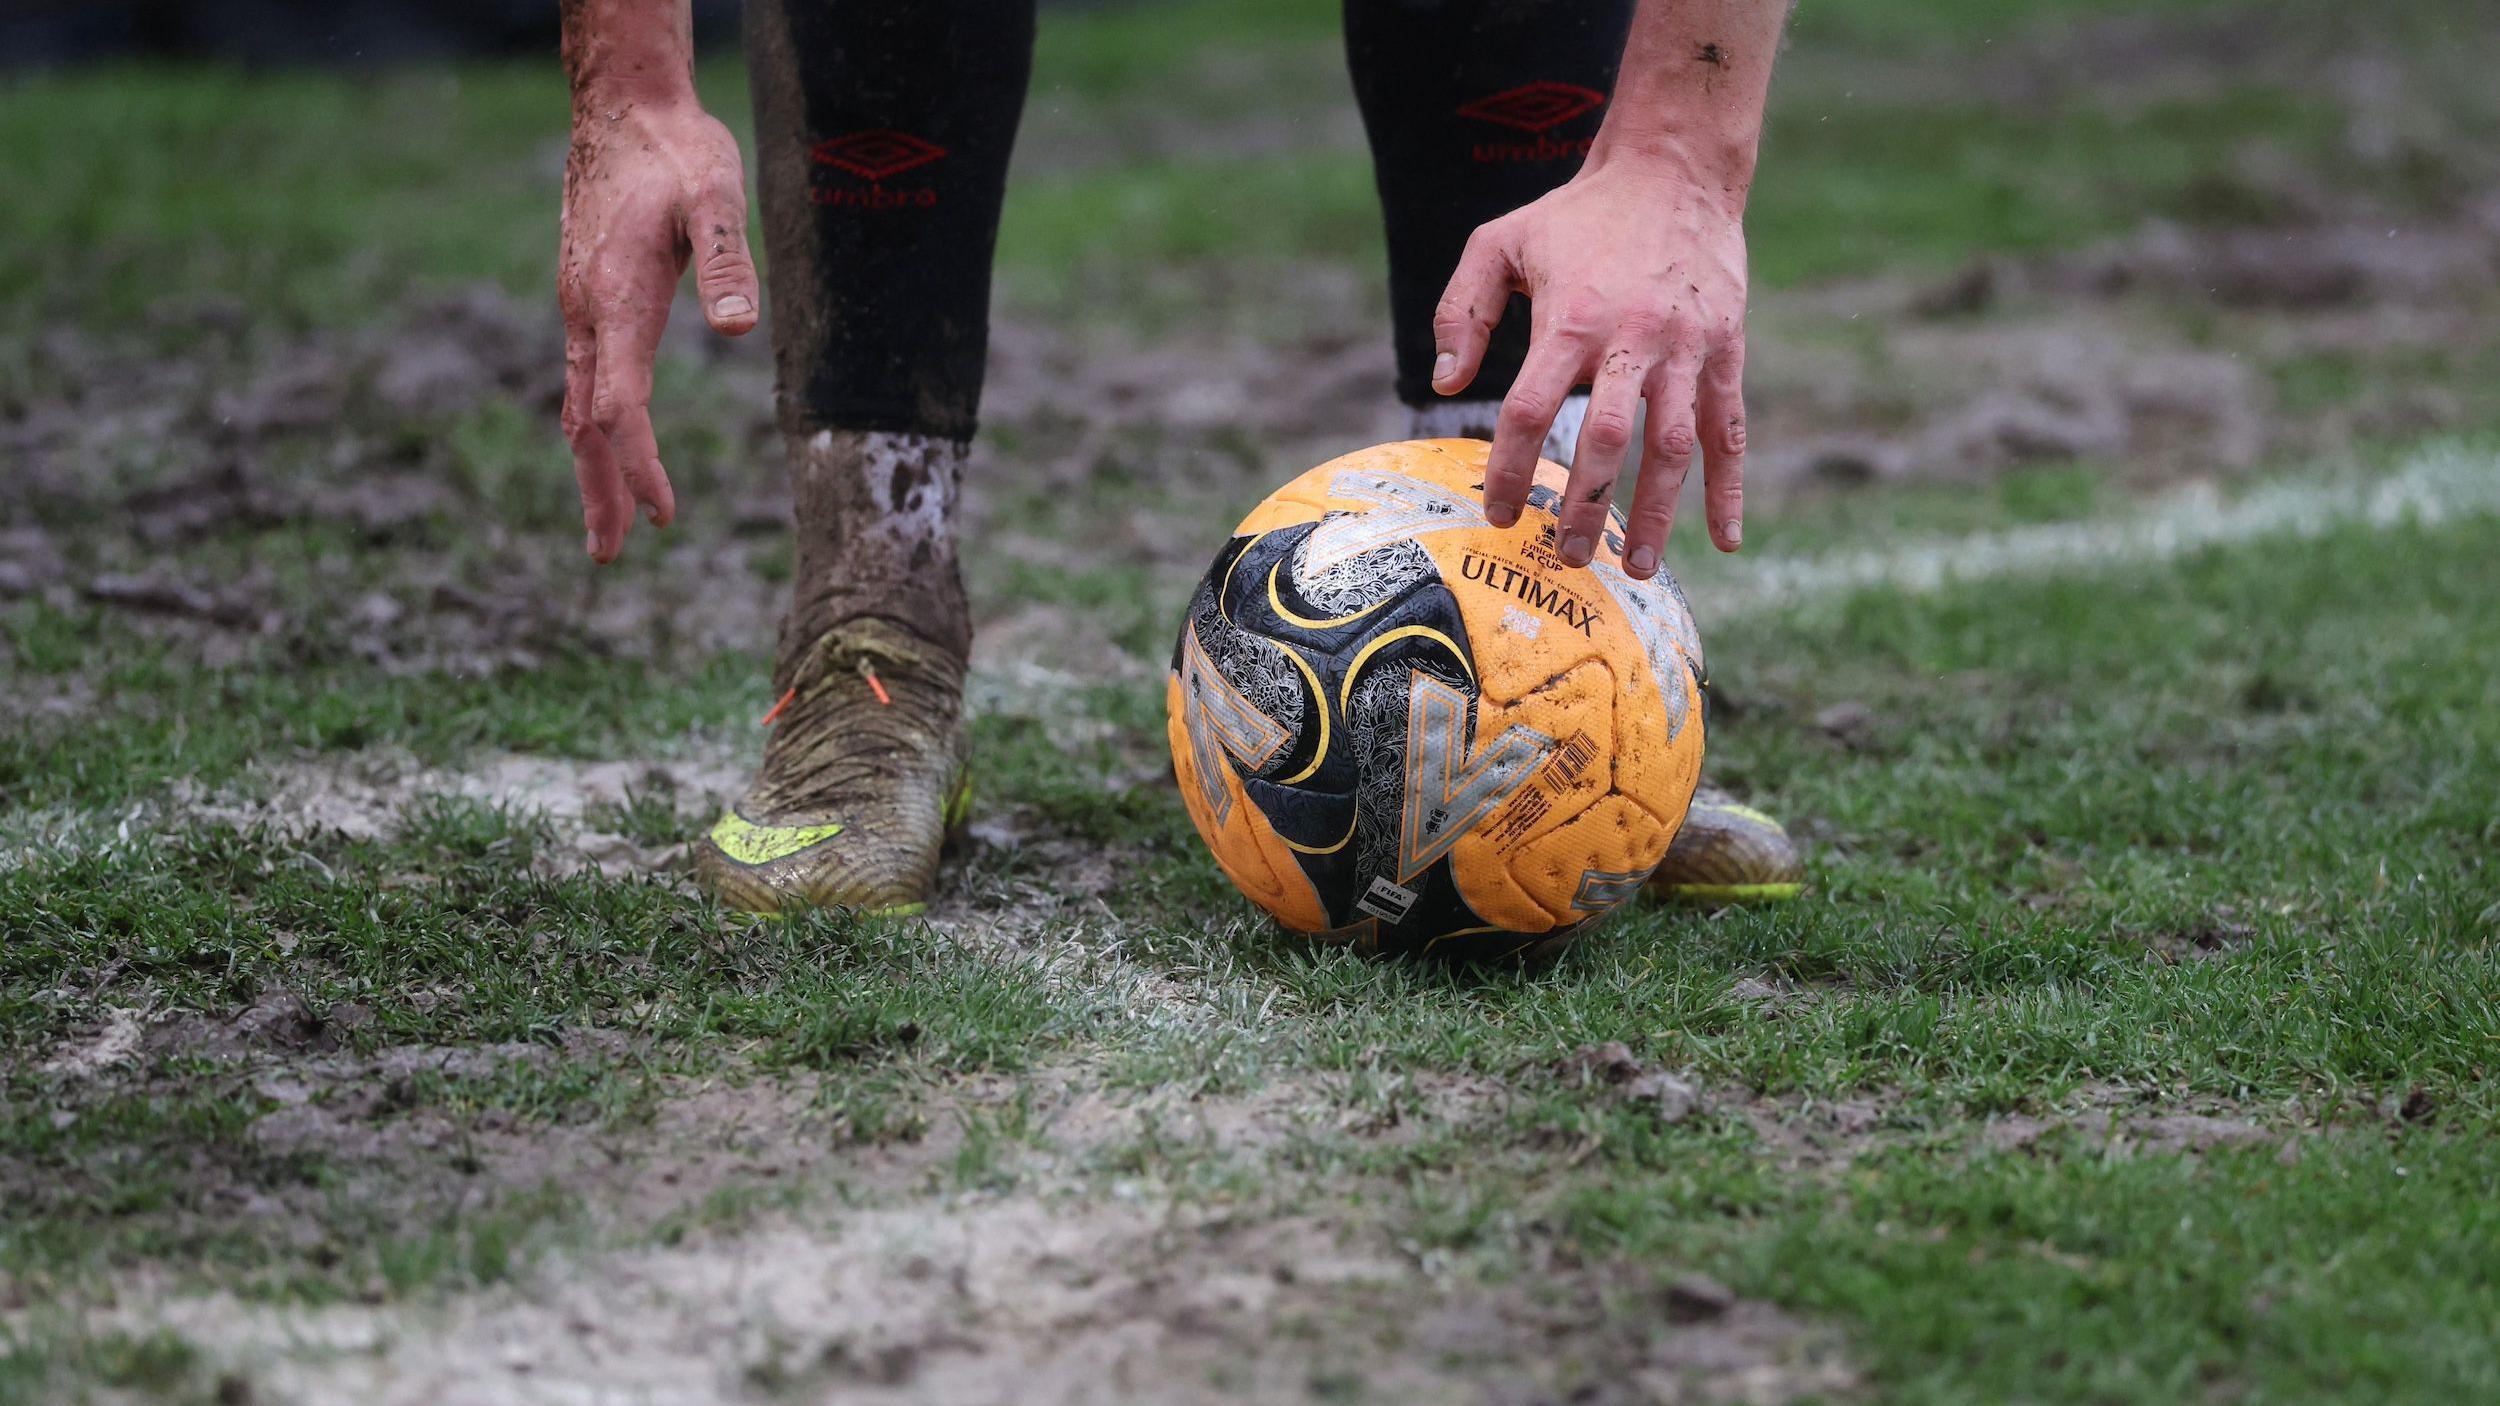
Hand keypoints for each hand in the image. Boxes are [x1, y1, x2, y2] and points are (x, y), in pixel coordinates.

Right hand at [559, 95, 758, 562]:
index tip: (664, 513)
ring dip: (594, 468)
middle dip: (602, 490)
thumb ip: (727, 257)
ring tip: (610, 530)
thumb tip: (737, 327)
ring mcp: (580, 306)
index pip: (620, 404)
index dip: (640, 463)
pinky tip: (605, 446)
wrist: (622, 108)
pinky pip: (583, 379)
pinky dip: (592, 427)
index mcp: (615, 297)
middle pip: (585, 422)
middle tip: (611, 556)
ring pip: (578, 404)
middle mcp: (586, 311)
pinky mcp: (586, 298)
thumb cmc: (677, 150)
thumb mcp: (716, 193)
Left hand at [1433, 156, 1750, 577]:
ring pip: (1673, 445)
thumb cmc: (1578, 214)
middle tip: (1564, 557)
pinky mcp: (1726, 350)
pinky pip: (1729, 430)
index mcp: (1571, 318)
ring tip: (1633, 567)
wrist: (1675, 169)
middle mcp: (1632, 337)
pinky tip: (1726, 538)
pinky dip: (1730, 488)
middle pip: (1607, 438)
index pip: (1533, 409)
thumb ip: (1462, 308)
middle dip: (1584, 506)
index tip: (1496, 512)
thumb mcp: (1501, 241)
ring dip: (1654, 512)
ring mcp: (1686, 347)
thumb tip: (1446, 381)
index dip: (1510, 467)